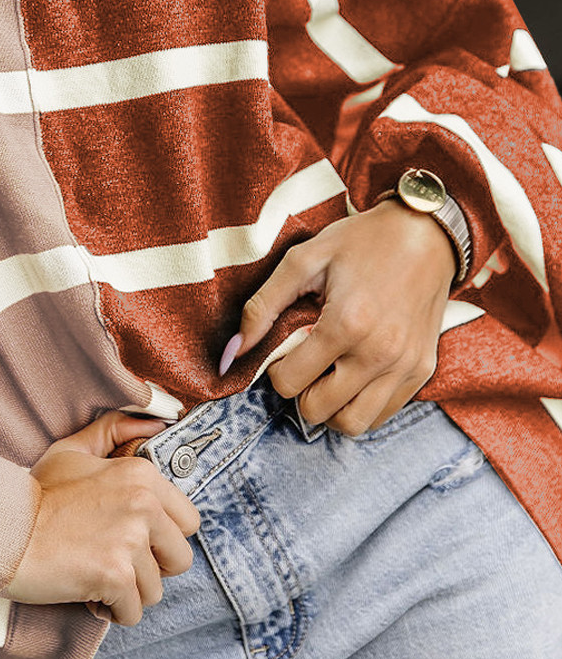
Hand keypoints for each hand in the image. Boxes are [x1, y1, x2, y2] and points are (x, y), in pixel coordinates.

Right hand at [3, 411, 199, 626]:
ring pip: (155, 591)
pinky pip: (132, 613)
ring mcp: (131, 540)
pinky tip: (87, 593)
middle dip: (151, 570)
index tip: (132, 540)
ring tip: (94, 576)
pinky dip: (111, 612)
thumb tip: (154, 421)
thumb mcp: (73, 451)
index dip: (162, 538)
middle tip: (115, 563)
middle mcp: (144, 505)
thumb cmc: (33, 494)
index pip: (189, 522)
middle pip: (180, 560)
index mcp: (142, 476)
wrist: (0, 528)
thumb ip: (113, 431)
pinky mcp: (115, 574)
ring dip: (126, 593)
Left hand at [232, 200, 456, 434]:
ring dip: (331, 408)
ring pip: (353, 424)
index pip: (290, 383)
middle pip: (318, 411)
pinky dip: (361, 405)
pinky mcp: (422, 370)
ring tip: (328, 376)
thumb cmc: (362, 242)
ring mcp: (404, 365)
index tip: (287, 350)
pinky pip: (383, 414)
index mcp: (346, 324)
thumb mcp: (304, 260)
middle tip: (305, 364)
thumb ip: (262, 306)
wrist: (426, 234)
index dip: (277, 371)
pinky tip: (354, 376)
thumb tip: (232, 352)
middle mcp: (379, 352)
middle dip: (301, 393)